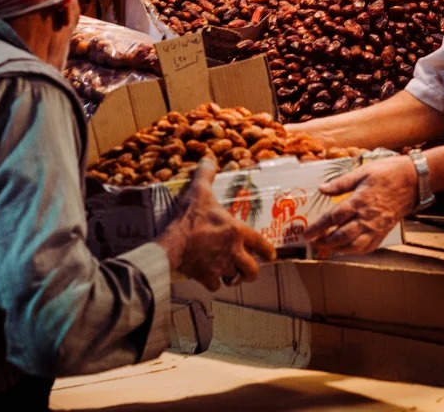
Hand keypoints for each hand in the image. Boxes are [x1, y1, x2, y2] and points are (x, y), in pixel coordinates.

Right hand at [156, 156, 275, 291]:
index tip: (271, 255)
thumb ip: (206, 174)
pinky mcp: (207, 277)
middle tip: (248, 269)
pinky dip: (213, 282)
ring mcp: (221, 267)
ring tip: (230, 274)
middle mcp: (234, 252)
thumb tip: (209, 158)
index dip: (268, 251)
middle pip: (252, 271)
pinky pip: (215, 285)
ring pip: (234, 280)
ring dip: (233, 278)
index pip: (261, 244)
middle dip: (252, 272)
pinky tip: (209, 277)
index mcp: (237, 232)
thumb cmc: (190, 217)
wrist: (173, 243)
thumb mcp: (200, 191)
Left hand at [303, 154, 416, 256]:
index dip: (318, 228)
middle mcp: (366, 218)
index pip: (333, 219)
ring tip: (326, 247)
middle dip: (325, 242)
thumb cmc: (387, 173)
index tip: (306, 234)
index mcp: (359, 201)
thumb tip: (321, 188)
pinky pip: (369, 247)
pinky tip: (347, 249)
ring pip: (354, 245)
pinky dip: (355, 251)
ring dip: (338, 249)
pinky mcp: (384, 231)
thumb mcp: (362, 172)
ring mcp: (376, 227)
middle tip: (313, 243)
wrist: (413, 180)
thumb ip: (340, 183)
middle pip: (341, 236)